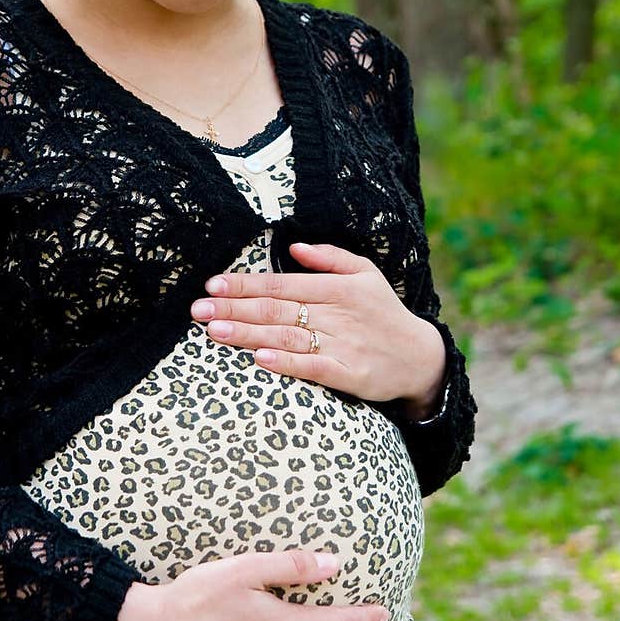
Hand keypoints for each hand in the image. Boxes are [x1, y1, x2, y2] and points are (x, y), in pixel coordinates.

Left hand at [189, 241, 446, 415]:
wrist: (420, 356)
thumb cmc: (384, 312)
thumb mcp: (365, 273)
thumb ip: (329, 257)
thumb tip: (292, 246)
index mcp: (336, 288)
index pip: (281, 283)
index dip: (245, 284)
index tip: (212, 285)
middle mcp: (336, 314)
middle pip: (276, 309)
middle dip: (234, 308)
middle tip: (198, 310)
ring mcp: (342, 344)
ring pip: (287, 336)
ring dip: (248, 334)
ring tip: (215, 331)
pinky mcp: (349, 374)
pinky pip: (313, 367)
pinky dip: (287, 362)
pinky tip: (260, 360)